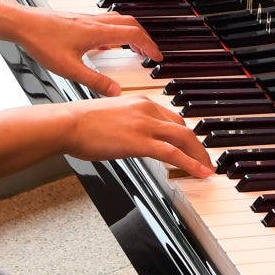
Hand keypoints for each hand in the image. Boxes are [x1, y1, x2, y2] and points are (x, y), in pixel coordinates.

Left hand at [11, 9, 160, 95]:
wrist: (22, 24)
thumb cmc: (41, 42)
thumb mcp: (70, 69)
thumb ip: (95, 81)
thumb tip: (115, 92)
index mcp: (98, 33)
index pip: (134, 36)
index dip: (149, 46)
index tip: (157, 57)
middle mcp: (95, 22)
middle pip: (131, 25)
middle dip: (144, 39)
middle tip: (149, 54)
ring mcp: (86, 19)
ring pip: (118, 22)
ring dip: (130, 34)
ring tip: (132, 49)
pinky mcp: (77, 20)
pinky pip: (104, 23)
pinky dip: (114, 33)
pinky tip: (105, 46)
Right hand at [57, 96, 213, 176]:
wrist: (67, 123)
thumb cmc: (79, 122)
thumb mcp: (109, 117)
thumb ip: (124, 124)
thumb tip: (127, 137)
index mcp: (140, 102)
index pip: (172, 117)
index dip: (184, 134)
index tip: (189, 145)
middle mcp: (147, 109)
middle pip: (183, 127)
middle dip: (197, 145)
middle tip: (204, 159)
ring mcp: (145, 125)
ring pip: (183, 139)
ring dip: (199, 155)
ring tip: (207, 169)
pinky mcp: (140, 141)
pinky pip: (173, 153)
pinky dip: (190, 163)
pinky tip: (199, 172)